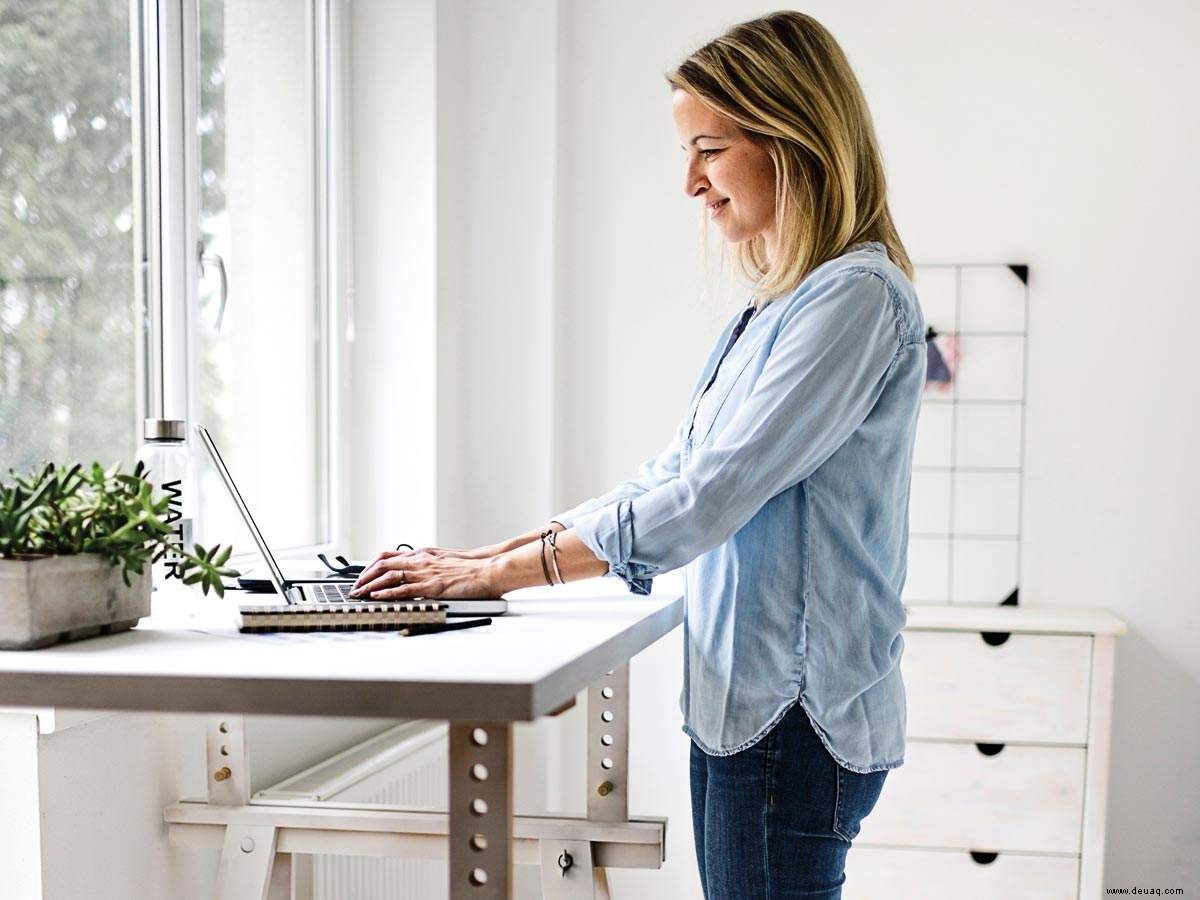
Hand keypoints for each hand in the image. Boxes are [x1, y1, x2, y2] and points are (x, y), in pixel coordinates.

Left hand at [349, 549, 500, 599]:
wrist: (490, 569)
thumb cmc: (472, 568)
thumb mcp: (445, 561)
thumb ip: (428, 566)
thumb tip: (414, 575)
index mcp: (423, 554)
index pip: (387, 556)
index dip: (370, 567)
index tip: (361, 577)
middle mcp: (420, 560)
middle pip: (382, 564)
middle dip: (364, 577)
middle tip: (354, 588)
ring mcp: (426, 573)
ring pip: (388, 576)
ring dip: (369, 586)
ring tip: (358, 594)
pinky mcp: (432, 586)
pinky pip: (404, 589)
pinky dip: (387, 593)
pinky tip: (377, 597)